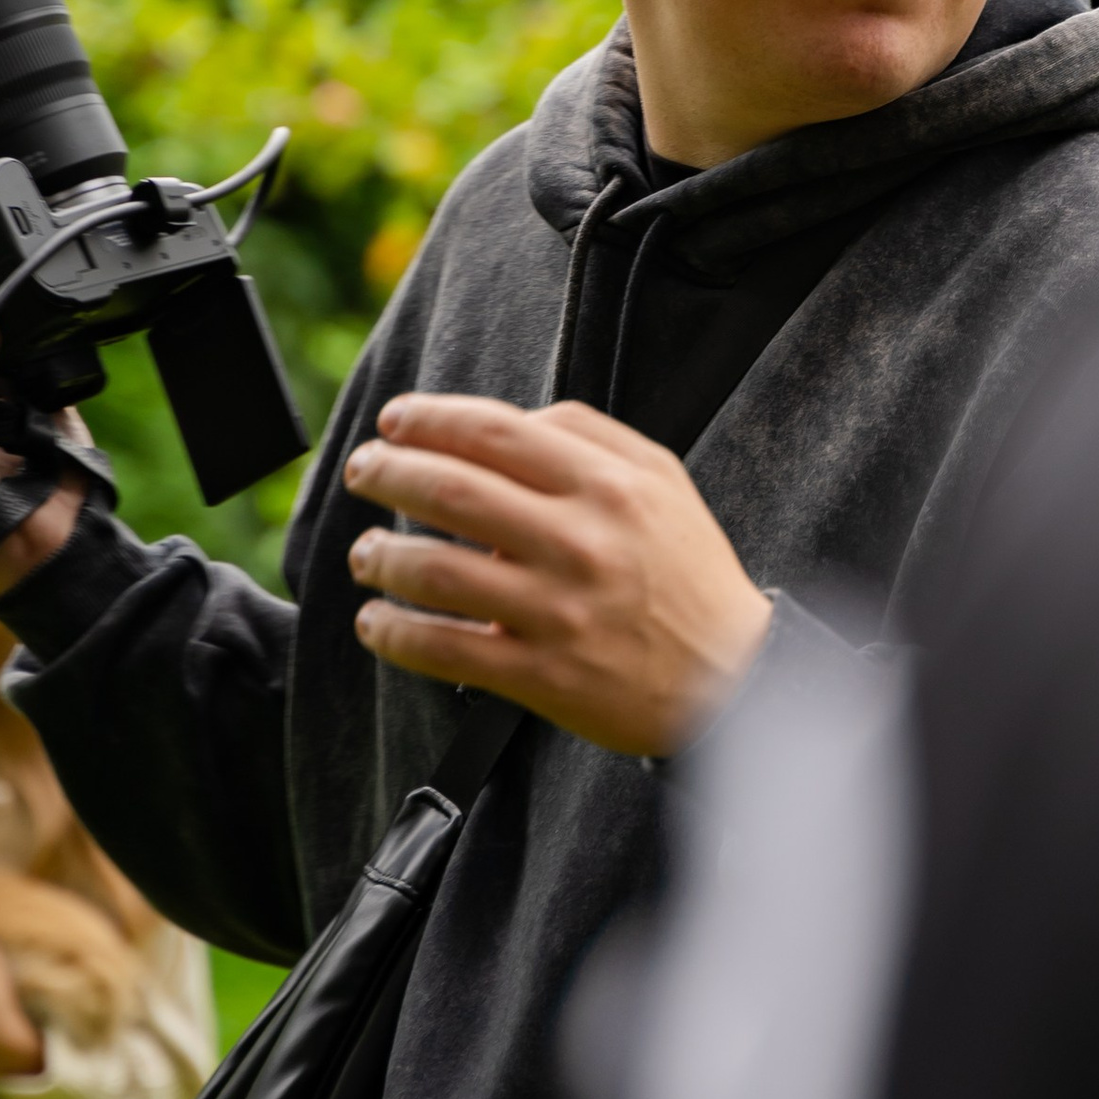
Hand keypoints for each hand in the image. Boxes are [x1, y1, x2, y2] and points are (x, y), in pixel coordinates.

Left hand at [343, 394, 774, 758]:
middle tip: (362, 472)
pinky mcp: (543, 675)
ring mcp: (558, 611)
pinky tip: (376, 622)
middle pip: (452, 490)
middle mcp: (581, 541)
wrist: (736, 677)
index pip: (495, 432)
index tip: (393, 422)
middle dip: (388, 474)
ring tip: (363, 553)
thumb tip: (511, 421)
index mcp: (608, 486)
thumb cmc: (690, 575)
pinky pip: (445, 650)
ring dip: (380, 556)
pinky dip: (395, 634)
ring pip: (436, 570)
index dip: (429, 420)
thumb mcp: (663, 482)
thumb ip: (591, 437)